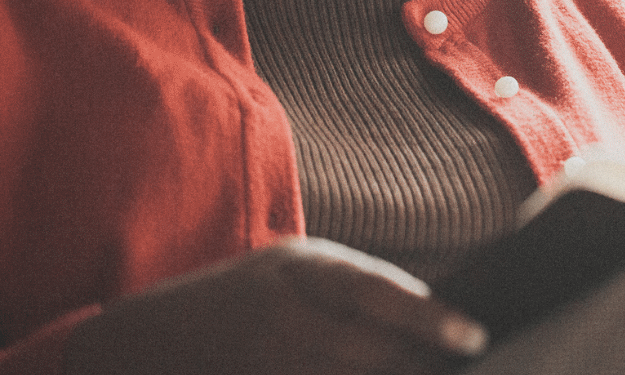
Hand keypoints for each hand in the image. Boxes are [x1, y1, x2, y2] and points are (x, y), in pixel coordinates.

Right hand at [64, 237, 487, 374]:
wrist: (139, 345)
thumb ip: (362, 286)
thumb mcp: (295, 269)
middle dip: (422, 368)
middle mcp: (279, 323)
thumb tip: (440, 314)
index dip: (430, 319)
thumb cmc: (242, 298)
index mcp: (298, 273)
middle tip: (470, 371)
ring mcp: (263, 370)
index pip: (375, 294)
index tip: (475, 336)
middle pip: (370, 356)